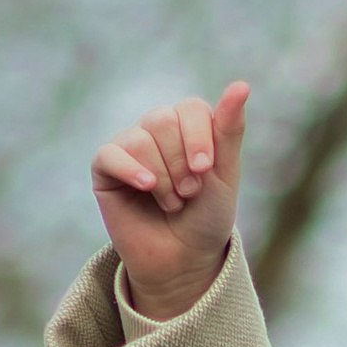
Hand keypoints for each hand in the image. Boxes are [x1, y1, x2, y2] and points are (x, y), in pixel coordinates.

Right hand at [90, 80, 249, 320]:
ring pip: (141, 140)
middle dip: (180, 162)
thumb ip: (229, 130)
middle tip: (188, 193)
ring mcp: (129, 147)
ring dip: (162, 178)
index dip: (199, 139)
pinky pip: (110, 154)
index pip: (190, 109)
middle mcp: (156, 130)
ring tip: (171, 203)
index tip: (205, 171)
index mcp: (187, 126)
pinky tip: (145, 188)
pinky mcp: (105, 169)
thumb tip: (241, 85)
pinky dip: (130, 170)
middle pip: (163, 120)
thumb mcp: (225, 175)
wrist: (183, 262)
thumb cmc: (206, 218)